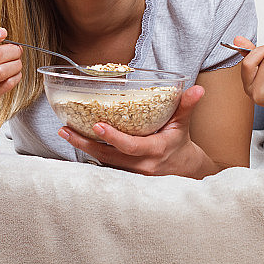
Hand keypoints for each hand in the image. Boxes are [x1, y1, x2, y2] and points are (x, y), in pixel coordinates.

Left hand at [58, 85, 215, 177]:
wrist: (182, 169)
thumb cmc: (179, 143)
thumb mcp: (184, 123)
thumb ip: (187, 105)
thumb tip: (197, 89)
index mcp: (155, 151)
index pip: (131, 146)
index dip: (114, 137)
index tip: (97, 125)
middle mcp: (141, 165)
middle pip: (108, 156)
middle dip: (86, 143)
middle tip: (66, 129)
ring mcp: (131, 173)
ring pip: (103, 161)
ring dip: (83, 147)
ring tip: (66, 132)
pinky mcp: (124, 174)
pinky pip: (104, 164)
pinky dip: (90, 153)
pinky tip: (77, 140)